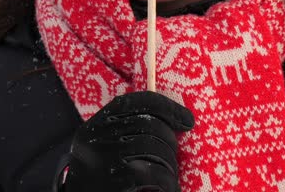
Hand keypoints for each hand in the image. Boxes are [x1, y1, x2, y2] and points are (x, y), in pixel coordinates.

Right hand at [57, 91, 194, 191]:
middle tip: (175, 159)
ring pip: (153, 146)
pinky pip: (153, 171)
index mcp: (96, 125)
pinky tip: (169, 189)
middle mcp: (96, 136)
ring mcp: (103, 156)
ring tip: (170, 177)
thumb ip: (125, 132)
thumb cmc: (100, 181)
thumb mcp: (104, 150)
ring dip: (170, 163)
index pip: (136, 102)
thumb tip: (171, 121)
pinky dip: (168, 181)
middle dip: (170, 141)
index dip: (167, 107)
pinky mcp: (113, 177)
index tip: (188, 120)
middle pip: (148, 124)